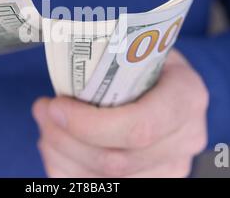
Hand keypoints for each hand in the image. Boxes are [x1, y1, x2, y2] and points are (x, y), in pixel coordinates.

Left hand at [33, 49, 207, 177]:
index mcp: (186, 97)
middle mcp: (186, 139)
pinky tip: (58, 146)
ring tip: (47, 126)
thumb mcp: (138, 45)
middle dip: (66, 139)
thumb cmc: (146, 60)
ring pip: (104, 179)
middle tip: (43, 111)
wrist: (169, 84)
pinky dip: (67, 169)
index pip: (139, 126)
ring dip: (62, 154)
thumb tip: (59, 66)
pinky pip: (99, 188)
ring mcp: (171, 166)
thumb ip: (108, 59)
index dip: (89, 125)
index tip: (55, 107)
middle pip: (116, 160)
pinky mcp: (152, 181)